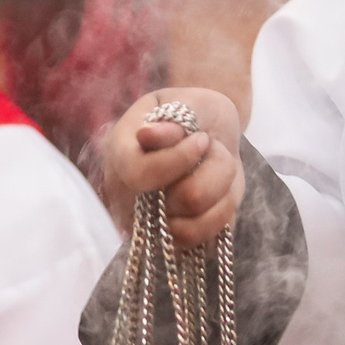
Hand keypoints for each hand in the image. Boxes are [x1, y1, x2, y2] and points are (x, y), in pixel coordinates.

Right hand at [104, 87, 243, 245]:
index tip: (202, 138)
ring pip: (196, 226)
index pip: (141, 174)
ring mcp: (146, 225)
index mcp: (121, 154)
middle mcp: (126, 197)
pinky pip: (204, 242)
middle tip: (210, 148)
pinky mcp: (172, 242)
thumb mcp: (188, 102)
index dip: (181, 158)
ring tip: (217, 167)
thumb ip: (173, 118)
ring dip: (222, 189)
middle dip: (214, 167)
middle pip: (184, 200)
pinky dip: (223, 212)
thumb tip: (148, 136)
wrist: (207, 131)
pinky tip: (220, 191)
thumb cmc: (195, 114)